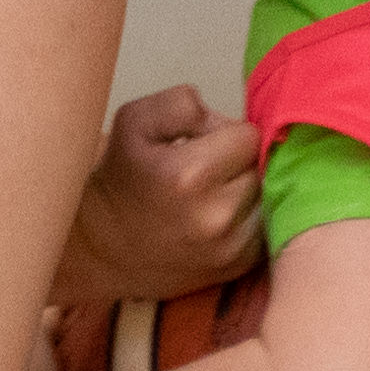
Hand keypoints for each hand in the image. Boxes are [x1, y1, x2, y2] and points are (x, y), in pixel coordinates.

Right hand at [47, 85, 258, 303]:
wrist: (102, 245)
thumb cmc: (122, 177)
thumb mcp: (135, 120)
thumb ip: (181, 103)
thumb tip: (222, 120)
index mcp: (189, 174)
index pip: (248, 136)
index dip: (225, 135)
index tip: (201, 146)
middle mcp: (214, 215)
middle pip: (260, 167)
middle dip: (237, 163)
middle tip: (205, 172)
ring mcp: (228, 247)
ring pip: (267, 197)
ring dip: (246, 192)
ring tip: (211, 196)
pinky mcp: (237, 267)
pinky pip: (266, 227)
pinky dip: (248, 219)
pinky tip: (218, 219)